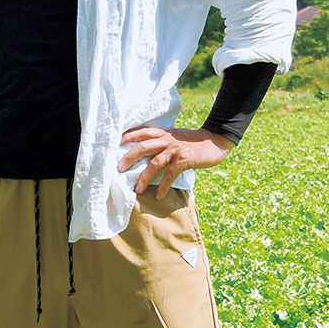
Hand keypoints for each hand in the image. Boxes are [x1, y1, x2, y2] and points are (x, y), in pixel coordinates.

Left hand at [118, 126, 234, 199]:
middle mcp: (166, 139)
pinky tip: (158, 195)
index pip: (141, 132)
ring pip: (154, 162)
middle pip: (142, 146)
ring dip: (144, 177)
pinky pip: (170, 174)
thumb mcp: (174, 136)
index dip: (127, 137)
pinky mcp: (184, 159)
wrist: (214, 140)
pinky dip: (163, 186)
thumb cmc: (192, 141)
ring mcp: (175, 149)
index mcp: (163, 133)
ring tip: (136, 189)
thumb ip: (161, 141)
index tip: (114, 144)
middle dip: (129, 157)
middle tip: (118, 168)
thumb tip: (146, 151)